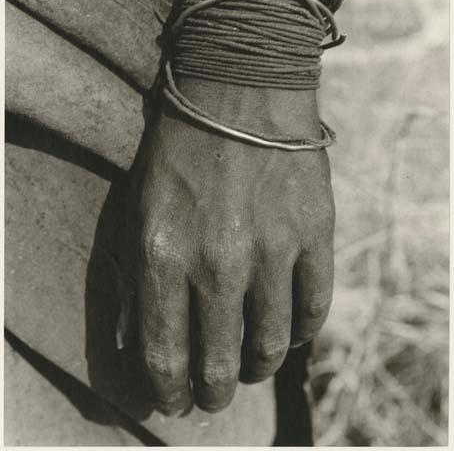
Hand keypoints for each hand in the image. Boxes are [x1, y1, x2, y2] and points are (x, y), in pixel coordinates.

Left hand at [130, 79, 334, 414]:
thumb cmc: (178, 148)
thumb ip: (132, 280)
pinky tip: (288, 329)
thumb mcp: (135, 209)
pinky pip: (313, 309)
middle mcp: (217, 263)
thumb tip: (132, 344)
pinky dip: (300, 330)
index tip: (174, 399)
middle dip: (212, 390)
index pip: (162, 356)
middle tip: (212, 392)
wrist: (238, 86)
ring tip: (251, 365)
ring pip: (271, 346)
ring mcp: (272, 250)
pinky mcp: (314, 233)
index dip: (168, 390)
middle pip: (219, 364)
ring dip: (258, 367)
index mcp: (163, 255)